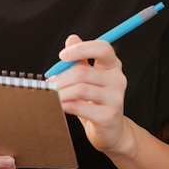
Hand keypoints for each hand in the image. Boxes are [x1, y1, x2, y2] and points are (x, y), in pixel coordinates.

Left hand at [55, 34, 130, 155]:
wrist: (110, 131)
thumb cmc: (94, 100)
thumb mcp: (88, 75)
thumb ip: (79, 57)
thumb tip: (72, 38)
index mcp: (112, 64)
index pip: (102, 48)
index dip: (81, 49)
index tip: (62, 56)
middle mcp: (118, 79)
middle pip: (82, 71)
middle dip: (60, 78)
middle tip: (50, 84)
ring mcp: (115, 98)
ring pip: (79, 89)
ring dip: (61, 92)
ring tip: (53, 95)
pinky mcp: (108, 116)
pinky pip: (80, 107)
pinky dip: (65, 105)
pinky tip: (61, 105)